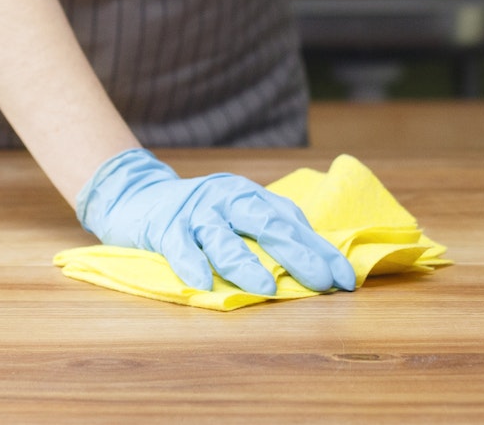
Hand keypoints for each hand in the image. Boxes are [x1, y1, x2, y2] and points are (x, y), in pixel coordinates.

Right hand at [74, 148, 357, 295]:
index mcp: (251, 196)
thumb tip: (322, 266)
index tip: (346, 280)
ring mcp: (196, 212)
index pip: (293, 223)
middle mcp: (227, 199)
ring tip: (265, 287)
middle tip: (320, 280)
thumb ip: (272, 233)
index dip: (320, 250)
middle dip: (296, 253)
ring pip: (223, 238)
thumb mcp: (239, 215)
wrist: (137, 195)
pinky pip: (179, 247)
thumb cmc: (201, 214)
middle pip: (266, 225)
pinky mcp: (165, 226)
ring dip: (245, 263)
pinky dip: (190, 265)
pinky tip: (201, 284)